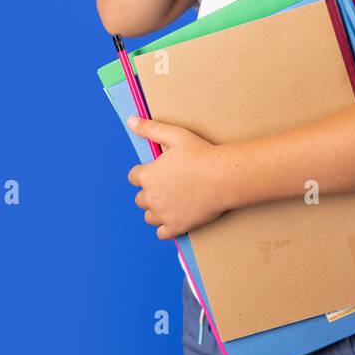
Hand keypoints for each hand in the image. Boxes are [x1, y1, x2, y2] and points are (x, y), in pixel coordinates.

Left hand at [126, 115, 229, 238]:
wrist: (223, 177)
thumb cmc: (201, 155)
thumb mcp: (174, 135)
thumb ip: (149, 129)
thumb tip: (130, 120)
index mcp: (147, 176)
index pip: (134, 177)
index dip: (146, 172)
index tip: (160, 171)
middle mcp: (151, 197)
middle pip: (141, 198)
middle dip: (151, 191)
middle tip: (170, 184)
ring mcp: (163, 214)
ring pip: (149, 216)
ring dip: (157, 209)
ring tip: (173, 200)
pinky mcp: (176, 227)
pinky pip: (161, 233)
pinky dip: (166, 227)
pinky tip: (176, 216)